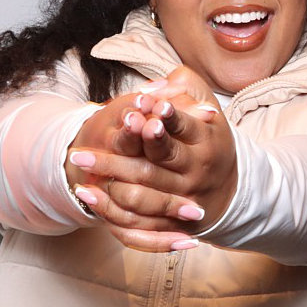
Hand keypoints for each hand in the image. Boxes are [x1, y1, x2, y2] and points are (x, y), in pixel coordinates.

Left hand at [65, 70, 237, 236]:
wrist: (227, 186)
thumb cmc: (208, 136)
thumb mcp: (205, 103)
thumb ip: (183, 86)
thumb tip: (156, 84)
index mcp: (206, 139)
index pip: (183, 127)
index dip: (163, 117)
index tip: (141, 105)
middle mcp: (195, 171)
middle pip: (155, 163)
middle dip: (118, 155)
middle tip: (84, 147)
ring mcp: (184, 199)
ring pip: (142, 195)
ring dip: (108, 179)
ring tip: (80, 162)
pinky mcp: (172, 222)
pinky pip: (139, 222)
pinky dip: (111, 209)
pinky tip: (88, 193)